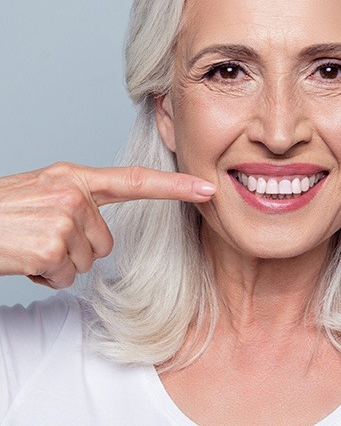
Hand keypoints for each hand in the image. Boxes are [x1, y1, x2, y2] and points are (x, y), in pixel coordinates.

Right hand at [0, 162, 215, 288]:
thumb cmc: (2, 212)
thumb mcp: (43, 192)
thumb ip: (79, 201)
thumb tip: (103, 233)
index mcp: (74, 177)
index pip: (135, 180)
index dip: (174, 186)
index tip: (206, 188)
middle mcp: (73, 193)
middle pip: (107, 241)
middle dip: (78, 248)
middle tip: (42, 236)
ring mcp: (63, 219)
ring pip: (87, 261)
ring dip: (59, 262)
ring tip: (30, 244)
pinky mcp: (51, 246)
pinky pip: (64, 276)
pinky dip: (44, 276)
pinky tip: (23, 258)